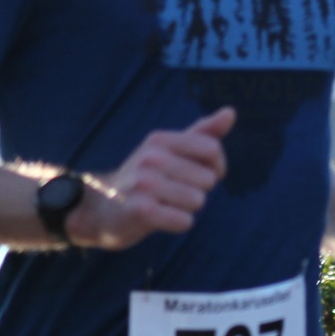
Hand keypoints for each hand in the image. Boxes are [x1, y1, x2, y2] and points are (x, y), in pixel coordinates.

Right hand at [72, 107, 235, 249]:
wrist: (103, 208)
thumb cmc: (148, 177)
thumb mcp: (171, 150)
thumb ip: (203, 133)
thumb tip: (231, 112)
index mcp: (159, 140)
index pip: (212, 149)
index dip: (216, 167)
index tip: (200, 173)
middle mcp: (150, 158)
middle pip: (208, 179)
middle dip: (198, 190)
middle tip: (172, 191)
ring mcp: (143, 184)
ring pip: (198, 201)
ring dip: (187, 208)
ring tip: (164, 203)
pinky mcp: (142, 211)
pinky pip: (185, 221)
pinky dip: (179, 223)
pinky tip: (160, 217)